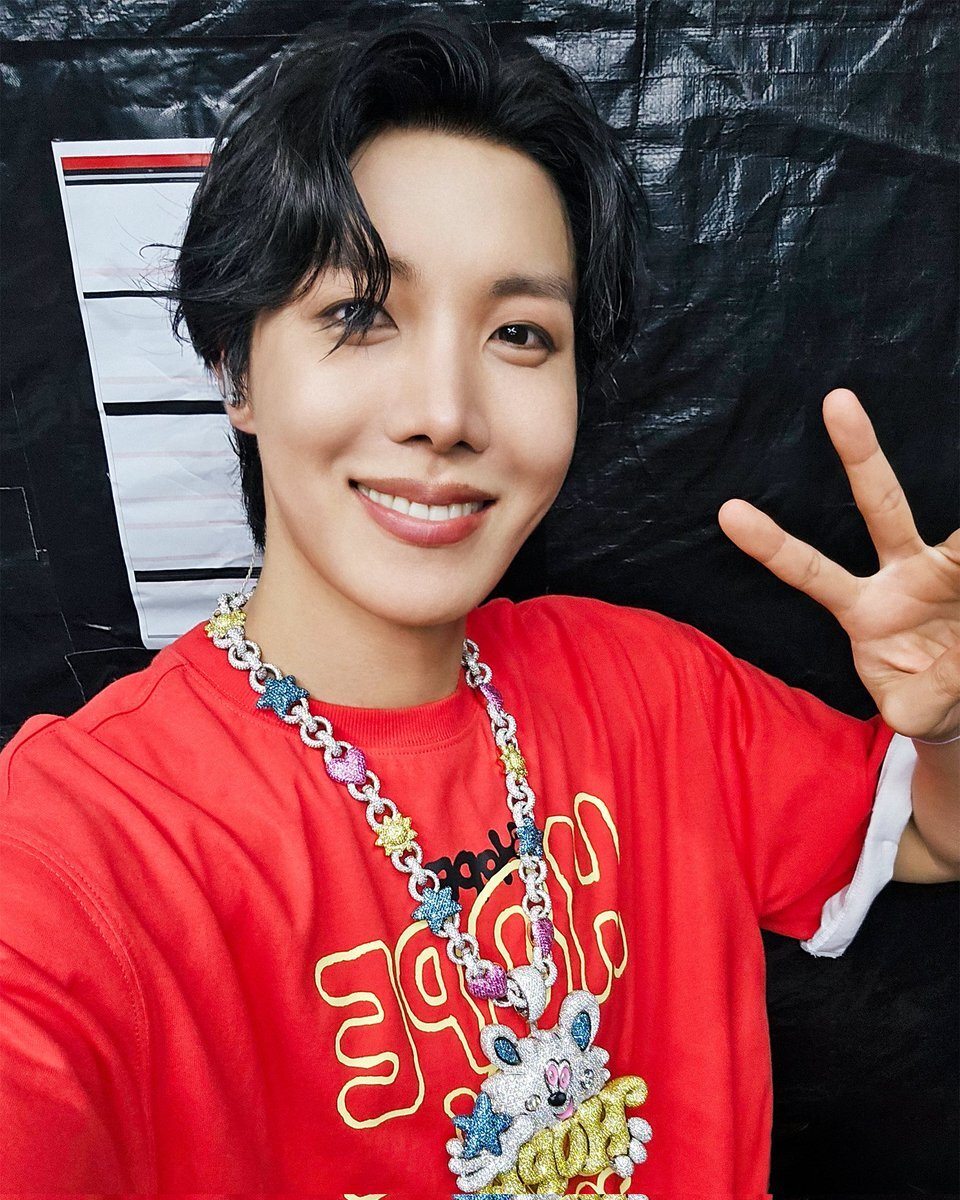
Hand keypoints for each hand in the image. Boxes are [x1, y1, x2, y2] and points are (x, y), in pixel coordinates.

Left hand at [718, 388, 959, 742]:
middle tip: (835, 400)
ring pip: (957, 531)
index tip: (727, 512)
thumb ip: (923, 698)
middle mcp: (898, 576)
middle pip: (878, 504)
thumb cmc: (922, 699)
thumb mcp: (912, 710)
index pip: (808, 571)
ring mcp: (940, 569)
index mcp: (860, 610)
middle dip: (859, 453)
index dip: (770, 545)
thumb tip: (951, 669)